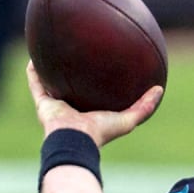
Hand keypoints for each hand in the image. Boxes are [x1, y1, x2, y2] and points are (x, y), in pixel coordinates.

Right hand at [26, 61, 162, 147]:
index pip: (94, 97)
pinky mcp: (43, 103)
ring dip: (51, 71)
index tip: (103, 69)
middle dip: (74, 76)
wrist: (76, 140)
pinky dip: (33, 72)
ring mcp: (56, 106)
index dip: (98, 85)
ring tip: (52, 52)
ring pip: (51, 84)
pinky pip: (36, 83)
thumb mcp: (128, 119)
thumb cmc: (102, 132)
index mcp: (90, 113)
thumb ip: (144, 106)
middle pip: (72, 89)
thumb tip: (160, 89)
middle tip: (78, 56)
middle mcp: (72, 109)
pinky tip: (34, 56)